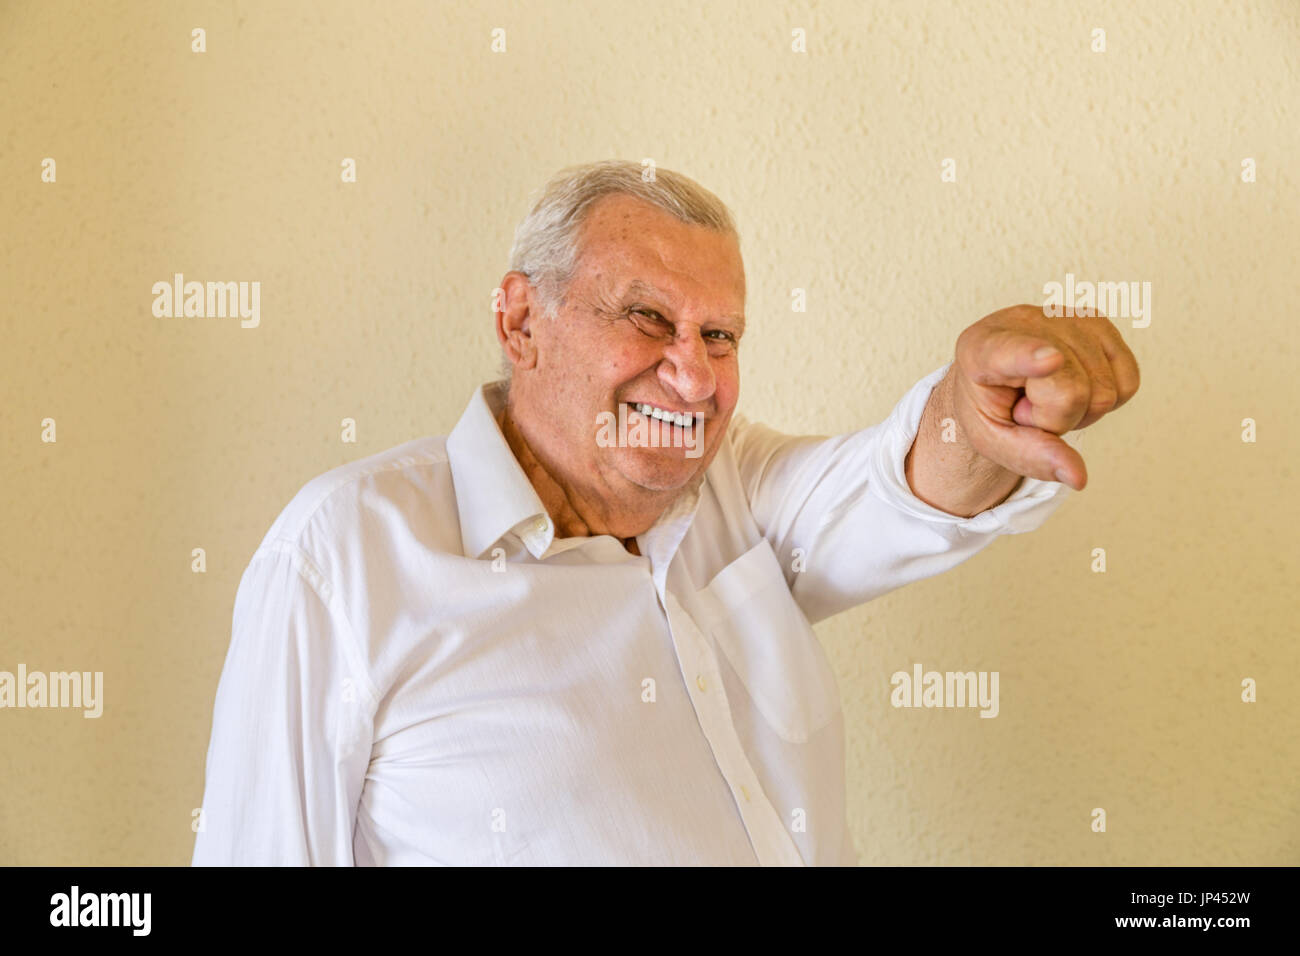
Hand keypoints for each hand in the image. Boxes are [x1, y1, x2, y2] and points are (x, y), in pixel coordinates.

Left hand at [949, 304, 1140, 490]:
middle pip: (1074, 393)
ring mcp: (1067, 316)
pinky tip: (1074, 384)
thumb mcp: (993, 439)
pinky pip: (1128, 383)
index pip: (1013, 353)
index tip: (1050, 360)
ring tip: (1047, 393)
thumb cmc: (989, 404)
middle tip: (1028, 406)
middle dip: (1055, 419)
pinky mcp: (1099, 322)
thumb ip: (1030, 457)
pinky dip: (1106, 398)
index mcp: (982, 349)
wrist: (995, 372)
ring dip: (1079, 409)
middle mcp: (1025, 322)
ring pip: (1105, 392)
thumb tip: (1078, 476)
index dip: (1033, 357)